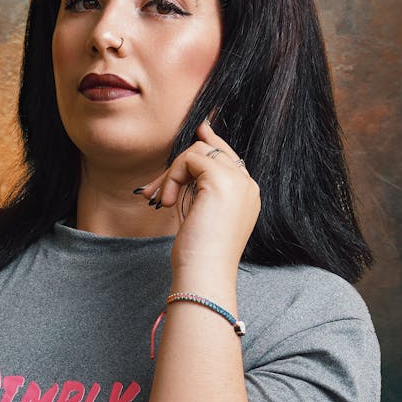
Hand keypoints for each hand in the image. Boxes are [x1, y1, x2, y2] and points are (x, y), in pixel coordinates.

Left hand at [135, 121, 259, 279]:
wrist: (205, 274)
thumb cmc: (199, 255)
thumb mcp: (200, 215)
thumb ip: (200, 189)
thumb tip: (188, 161)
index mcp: (247, 195)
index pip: (230, 157)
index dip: (213, 141)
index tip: (200, 127)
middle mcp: (248, 184)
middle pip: (212, 150)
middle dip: (178, 166)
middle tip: (154, 191)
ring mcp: (238, 181)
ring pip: (198, 151)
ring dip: (172, 174)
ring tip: (162, 201)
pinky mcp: (221, 180)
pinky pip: (190, 158)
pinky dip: (172, 176)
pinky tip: (167, 202)